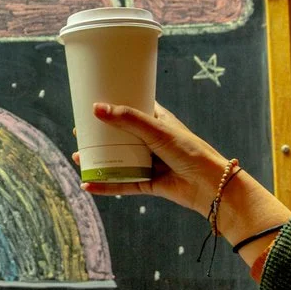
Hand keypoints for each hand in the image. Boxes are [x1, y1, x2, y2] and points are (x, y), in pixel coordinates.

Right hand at [73, 102, 228, 217]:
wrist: (211, 186)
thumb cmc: (190, 151)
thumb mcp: (157, 131)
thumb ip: (127, 120)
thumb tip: (97, 108)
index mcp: (157, 122)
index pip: (132, 109)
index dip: (113, 106)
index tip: (93, 104)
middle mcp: (151, 141)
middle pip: (119, 136)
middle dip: (98, 136)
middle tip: (79, 133)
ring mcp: (148, 163)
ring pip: (118, 160)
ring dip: (97, 160)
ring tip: (78, 158)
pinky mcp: (147, 183)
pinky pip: (121, 184)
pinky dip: (104, 186)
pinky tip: (88, 185)